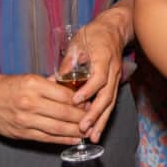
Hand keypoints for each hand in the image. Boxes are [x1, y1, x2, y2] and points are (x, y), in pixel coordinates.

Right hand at [0, 71, 88, 143]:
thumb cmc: (8, 86)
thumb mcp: (30, 79)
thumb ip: (51, 85)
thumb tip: (75, 92)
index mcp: (34, 85)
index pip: (66, 95)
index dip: (81, 102)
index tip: (90, 104)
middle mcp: (30, 102)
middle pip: (64, 113)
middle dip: (82, 118)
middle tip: (93, 119)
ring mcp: (25, 120)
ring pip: (58, 128)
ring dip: (75, 131)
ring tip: (87, 131)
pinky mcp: (22, 133)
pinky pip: (46, 138)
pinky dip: (62, 140)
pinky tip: (73, 139)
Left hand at [70, 16, 127, 141]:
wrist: (114, 29)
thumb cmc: (94, 34)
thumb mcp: (78, 43)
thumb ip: (68, 63)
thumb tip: (50, 81)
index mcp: (103, 58)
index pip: (98, 78)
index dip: (88, 90)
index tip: (75, 101)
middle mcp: (112, 70)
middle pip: (107, 95)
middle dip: (95, 114)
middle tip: (83, 127)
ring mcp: (116, 78)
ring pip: (110, 103)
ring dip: (101, 121)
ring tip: (93, 136)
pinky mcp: (114, 84)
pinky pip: (111, 103)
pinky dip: (104, 117)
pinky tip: (97, 129)